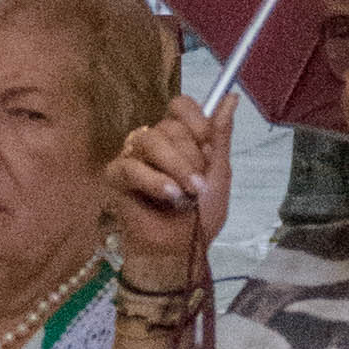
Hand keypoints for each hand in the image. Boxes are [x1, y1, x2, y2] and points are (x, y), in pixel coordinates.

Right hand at [104, 92, 233, 295]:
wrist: (180, 251)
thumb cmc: (201, 217)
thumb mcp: (219, 174)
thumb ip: (221, 136)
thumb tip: (232, 97)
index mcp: (180, 139)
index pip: (180, 106)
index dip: (195, 119)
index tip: (207, 142)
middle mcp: (154, 143)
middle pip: (168, 125)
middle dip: (190, 157)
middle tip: (198, 186)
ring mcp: (133, 157)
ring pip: (150, 140)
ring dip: (175, 168)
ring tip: (185, 195)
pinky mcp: (116, 176)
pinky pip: (130, 166)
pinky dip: (153, 181)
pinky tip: (168, 197)